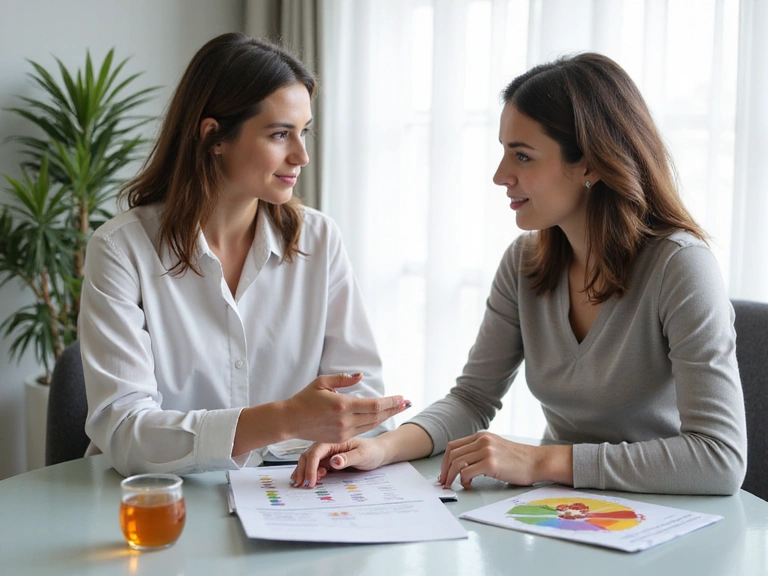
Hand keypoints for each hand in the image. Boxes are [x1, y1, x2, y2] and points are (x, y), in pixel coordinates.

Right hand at [283, 373, 410, 443]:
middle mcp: (345, 421)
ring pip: (372, 424)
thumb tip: (361, 376)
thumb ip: (343, 379)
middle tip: (407, 403)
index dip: (390, 402)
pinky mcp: (340, 437)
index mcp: (342, 405)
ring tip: (398, 409)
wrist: (291, 421)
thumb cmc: (305, 399)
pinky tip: (381, 416)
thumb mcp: (322, 382)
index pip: (374, 405)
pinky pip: (362, 429)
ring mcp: (343, 431)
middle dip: (394, 409)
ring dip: (387, 416)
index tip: (401, 397)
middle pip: (377, 416)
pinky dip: (374, 422)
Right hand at [290, 437, 388, 487]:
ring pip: (308, 460)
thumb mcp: (363, 455)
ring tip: (300, 484)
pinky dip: (308, 472)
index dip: (311, 467)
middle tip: (301, 484)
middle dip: (302, 470)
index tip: (311, 480)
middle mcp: (327, 445)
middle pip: (308, 455)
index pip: (316, 452)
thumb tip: (333, 462)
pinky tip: (306, 480)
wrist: (377, 452)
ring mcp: (326, 452)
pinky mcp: (327, 460)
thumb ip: (348, 458)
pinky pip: (314, 465)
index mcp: (334, 440)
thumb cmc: (372, 451)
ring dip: (303, 471)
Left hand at [439, 432, 572, 488]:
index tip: (443, 472)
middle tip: (443, 482)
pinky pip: (467, 472)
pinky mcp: (491, 464)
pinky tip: (468, 485)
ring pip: (457, 463)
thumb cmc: (519, 460)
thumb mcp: (496, 448)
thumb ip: (480, 451)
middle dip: (444, 469)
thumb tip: (462, 466)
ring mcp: (486, 451)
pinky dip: (463, 480)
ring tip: (452, 485)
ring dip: (451, 476)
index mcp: (482, 436)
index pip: (454, 445)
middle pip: (453, 454)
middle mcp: (482, 440)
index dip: (445, 460)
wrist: (537, 462)